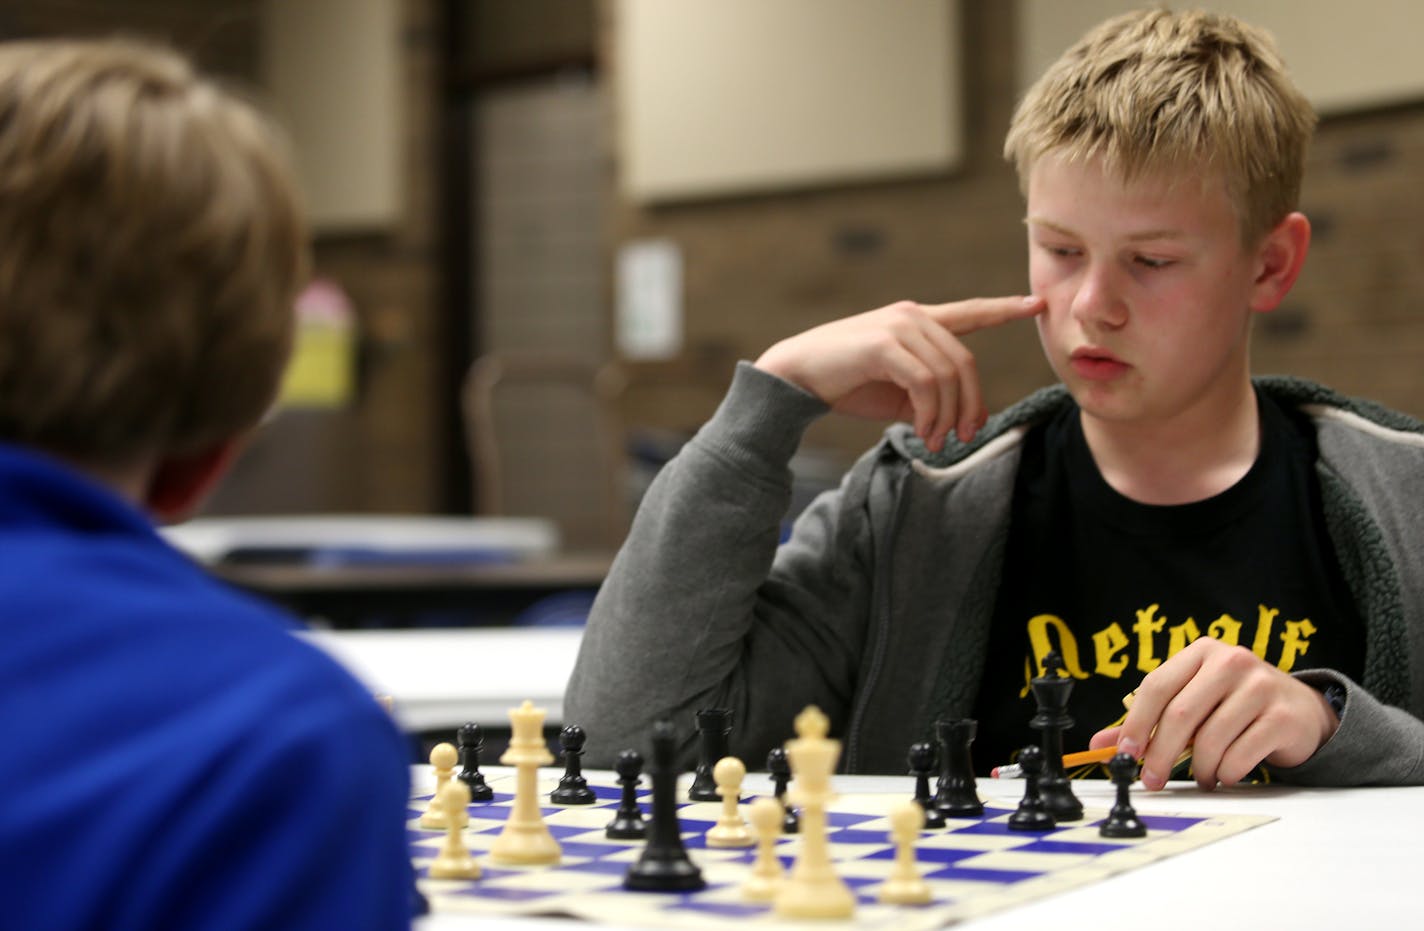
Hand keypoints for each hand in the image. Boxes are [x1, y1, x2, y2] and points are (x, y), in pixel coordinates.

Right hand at [754, 297, 1042, 449]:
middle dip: (970, 406)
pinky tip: (921, 431)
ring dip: (946, 416)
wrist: (795, 377)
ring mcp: (898, 326)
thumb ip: (929, 396)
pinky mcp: (883, 343)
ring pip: (948, 375)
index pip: (970, 312)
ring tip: (934, 441)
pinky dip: (929, 413)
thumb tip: (961, 418)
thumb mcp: (896, 393)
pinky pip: (925, 382)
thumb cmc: (845, 383)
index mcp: (918, 321)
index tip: (1036, 304)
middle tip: (963, 438)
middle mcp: (912, 316)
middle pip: (965, 363)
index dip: (1004, 309)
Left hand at [1088, 638, 1339, 790]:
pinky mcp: (1282, 717)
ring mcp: (1260, 686)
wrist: (1301, 711)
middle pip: (1180, 714)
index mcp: (1202, 652)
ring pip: (1211, 739)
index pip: (1156, 686)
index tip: (1125, 754)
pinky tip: (1225, 774)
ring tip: (1201, 777)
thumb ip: (1149, 721)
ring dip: (1199, 769)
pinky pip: (1240, 755)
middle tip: (1152, 779)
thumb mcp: (1193, 703)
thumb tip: (1102, 745)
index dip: (1136, 723)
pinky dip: (1226, 773)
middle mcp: (1231, 662)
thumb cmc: (1235, 706)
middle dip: (1161, 754)